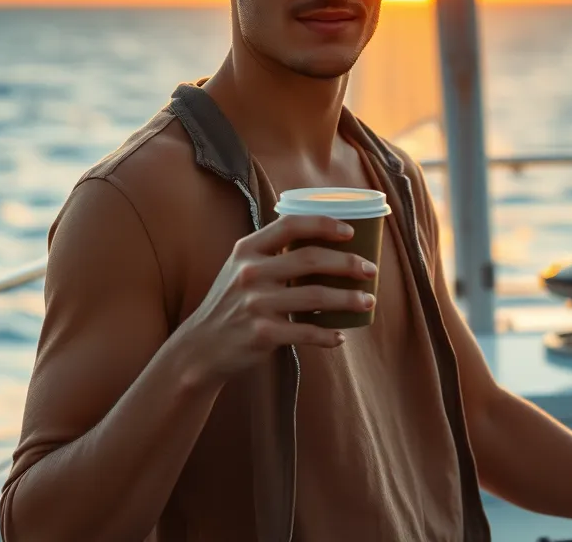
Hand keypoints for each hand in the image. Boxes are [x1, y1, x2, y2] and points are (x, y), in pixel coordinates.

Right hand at [175, 214, 376, 381]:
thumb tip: (322, 242)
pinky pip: (307, 332)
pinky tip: (340, 336)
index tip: (350, 232)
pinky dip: (328, 335)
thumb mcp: (240, 268)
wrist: (200, 347)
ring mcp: (256, 304)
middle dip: (348, 263)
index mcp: (247, 250)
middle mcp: (251, 273)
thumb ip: (270, 253)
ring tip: (369, 301)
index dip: (324, 224)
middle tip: (371, 270)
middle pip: (311, 259)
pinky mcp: (263, 333)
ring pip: (316, 296)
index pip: (290, 224)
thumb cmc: (230, 303)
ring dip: (349, 299)